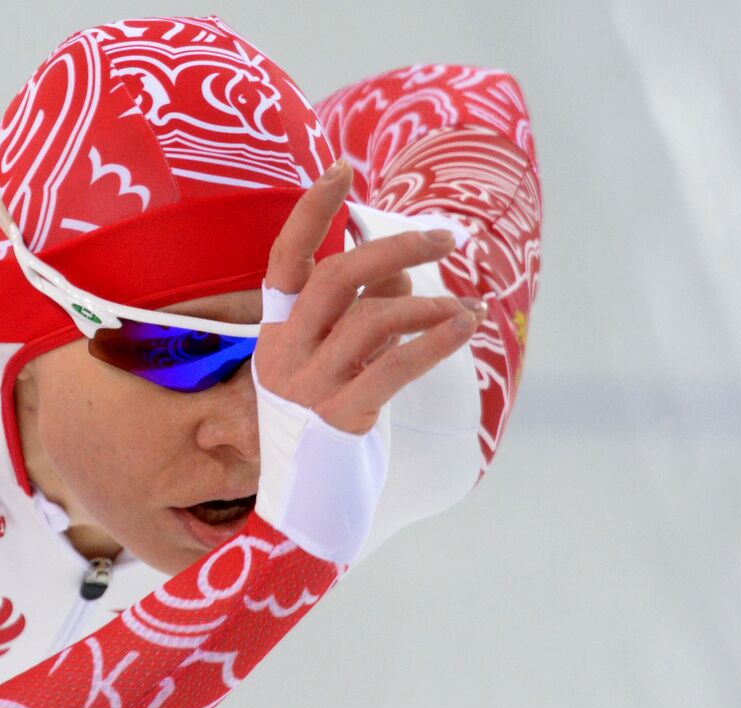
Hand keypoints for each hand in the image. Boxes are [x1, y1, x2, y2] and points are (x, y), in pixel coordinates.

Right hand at [253, 158, 485, 434]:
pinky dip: (435, 341)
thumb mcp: (340, 361)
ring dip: (429, 305)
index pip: (286, 260)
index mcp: (274, 334)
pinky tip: (465, 327)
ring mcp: (308, 387)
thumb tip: (401, 264)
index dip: (311, 212)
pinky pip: (393, 367)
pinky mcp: (340, 418)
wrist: (308, 505)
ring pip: (371, 319)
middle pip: (334, 278)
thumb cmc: (329, 424)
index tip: (343, 168)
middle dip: (395, 248)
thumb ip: (362, 309)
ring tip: (465, 312)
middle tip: (446, 240)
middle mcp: (284, 354)